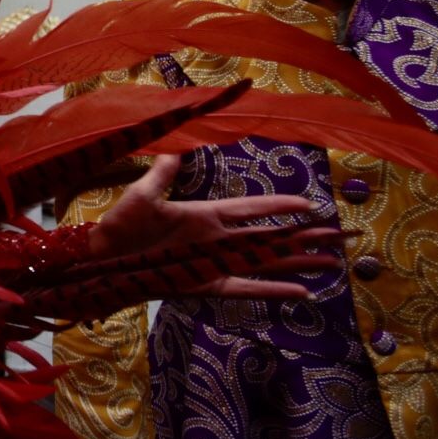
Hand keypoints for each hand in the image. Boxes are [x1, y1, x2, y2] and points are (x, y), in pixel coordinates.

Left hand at [87, 153, 347, 299]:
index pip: (251, 209)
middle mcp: (216, 240)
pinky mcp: (206, 286)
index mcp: (204, 214)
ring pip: (264, 262)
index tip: (310, 203)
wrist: (100, 260)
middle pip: (269, 236)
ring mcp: (213, 263)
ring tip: (330, 263)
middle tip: (337, 236)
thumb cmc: (120, 226)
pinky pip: (245, 288)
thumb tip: (177, 145)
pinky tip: (300, 292)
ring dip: (296, 263)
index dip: (279, 206)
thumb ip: (164, 172)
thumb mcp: (143, 194)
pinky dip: (271, 290)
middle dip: (302, 236)